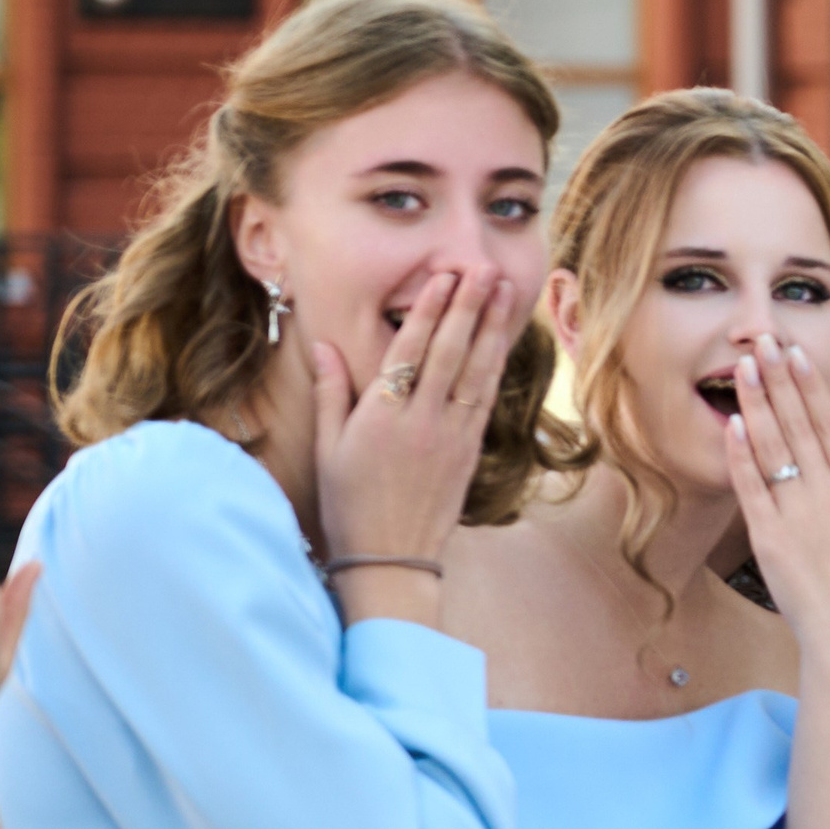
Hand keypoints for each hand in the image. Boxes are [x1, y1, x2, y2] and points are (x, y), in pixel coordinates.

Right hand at [310, 270, 524, 615]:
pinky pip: (484, 400)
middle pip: (450, 352)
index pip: (410, 349)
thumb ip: (330, 393)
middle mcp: (421, 421)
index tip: (444, 275)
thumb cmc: (350, 504)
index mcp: (382, 415)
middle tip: (484, 268)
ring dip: (492, 329)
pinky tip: (502, 343)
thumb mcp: (329, 448)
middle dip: (469, 306)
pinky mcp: (469, 453)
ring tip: (505, 292)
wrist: (391, 561)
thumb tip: (324, 344)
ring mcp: (450, 436)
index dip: (430, 309)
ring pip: (476, 371)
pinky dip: (495, 368)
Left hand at [725, 357, 829, 723]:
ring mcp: (806, 517)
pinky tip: (732, 420)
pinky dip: (742, 453)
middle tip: (775, 340)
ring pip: (781, 446)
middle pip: (816, 430)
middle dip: (794, 381)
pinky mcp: (773, 540)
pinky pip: (754, 485)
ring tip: (748, 362)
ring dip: (763, 401)